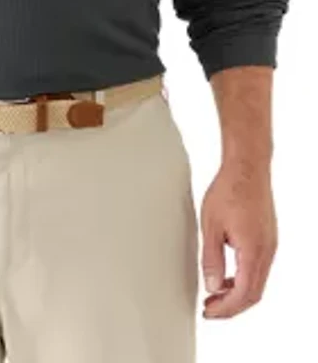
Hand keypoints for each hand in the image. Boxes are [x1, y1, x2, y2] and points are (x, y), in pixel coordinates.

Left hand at [200, 161, 277, 318]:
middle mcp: (267, 251)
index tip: (209, 312)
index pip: (244, 294)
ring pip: (257, 281)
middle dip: (231, 306)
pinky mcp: (267, 237)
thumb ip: (211, 259)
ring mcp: (270, 244)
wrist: (247, 166)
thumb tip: (212, 287)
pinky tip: (227, 275)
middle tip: (210, 308)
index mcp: (254, 251)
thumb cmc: (229, 189)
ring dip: (237, 292)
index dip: (226, 309)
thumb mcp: (211, 226)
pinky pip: (258, 267)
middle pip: (254, 293)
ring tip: (214, 294)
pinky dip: (243, 278)